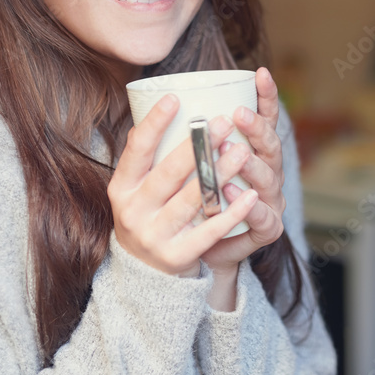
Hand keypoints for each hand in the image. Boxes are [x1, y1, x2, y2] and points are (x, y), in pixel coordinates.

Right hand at [108, 94, 260, 276]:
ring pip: (192, 199)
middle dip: (198, 146)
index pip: (137, 150)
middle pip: (169, 173)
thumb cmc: (149, 217)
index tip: (175, 97)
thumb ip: (144, 158)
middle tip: (224, 121)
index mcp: (122, 188)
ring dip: (219, 173)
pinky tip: (252, 196)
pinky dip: (232, 212)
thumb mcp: (135, 190)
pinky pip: (209, 231)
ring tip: (243, 151)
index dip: (154, 123)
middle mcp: (133, 211)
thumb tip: (152, 109)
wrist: (145, 276)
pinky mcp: (177, 256)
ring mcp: (154, 236)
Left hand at [201, 67, 285, 275]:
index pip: (266, 118)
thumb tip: (160, 100)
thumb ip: (187, 140)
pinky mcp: (266, 230)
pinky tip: (235, 194)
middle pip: (271, 146)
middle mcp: (268, 172)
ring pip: (268, 179)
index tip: (260, 73)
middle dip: (257, 128)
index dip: (267, 96)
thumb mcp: (192, 166)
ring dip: (252, 165)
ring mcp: (269, 201)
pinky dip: (247, 207)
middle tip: (238, 114)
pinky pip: (261, 218)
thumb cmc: (191, 202)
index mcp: (254, 150)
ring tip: (235, 151)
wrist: (197, 254)